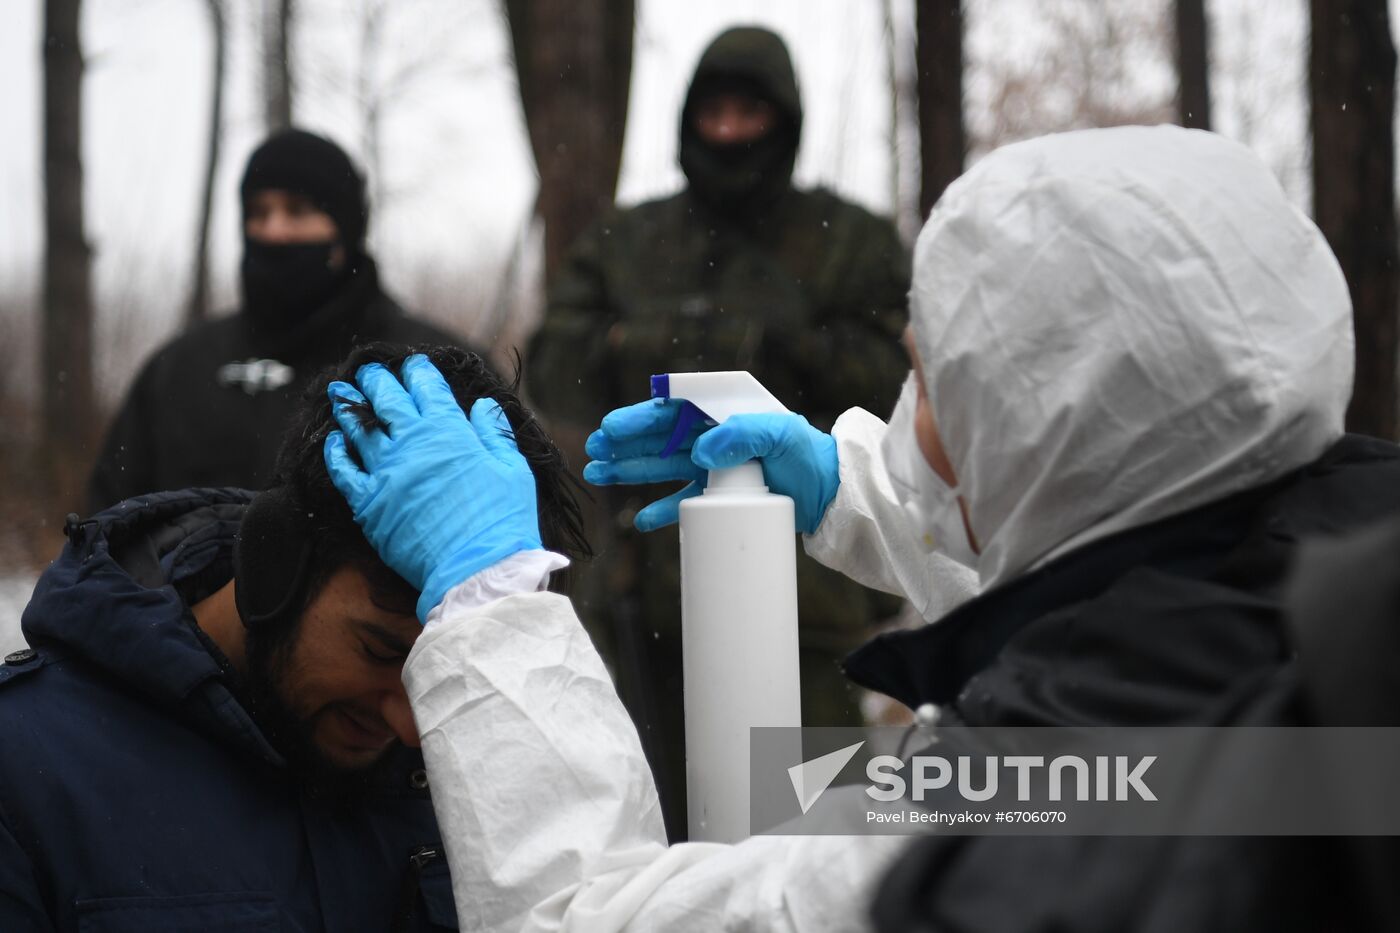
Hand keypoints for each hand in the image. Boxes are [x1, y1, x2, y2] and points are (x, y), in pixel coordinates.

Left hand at [323, 355, 541, 622]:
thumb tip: (482, 405)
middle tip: (369, 372)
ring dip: (349, 406)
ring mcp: (387, 472)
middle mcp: (413, 443)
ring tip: (340, 392)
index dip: (419, 372)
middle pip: (386, 401)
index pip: (427, 388)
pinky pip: (343, 470)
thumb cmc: (502, 521)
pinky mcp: (369, 503)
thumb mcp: (514, 470)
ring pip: (359, 428)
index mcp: (450, 431)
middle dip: (377, 381)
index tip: (414, 365)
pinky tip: (334, 441)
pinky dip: (336, 451)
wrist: (476, 570)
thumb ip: (495, 433)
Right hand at [583, 400, 839, 534]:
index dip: (638, 418)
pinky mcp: (720, 498)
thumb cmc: (808, 454)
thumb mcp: (780, 434)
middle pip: (658, 439)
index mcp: (722, 414)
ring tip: (598, 474)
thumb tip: (699, 449)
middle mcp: (713, 439)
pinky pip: (682, 503)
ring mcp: (713, 469)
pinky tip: (639, 518)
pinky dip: (661, 510)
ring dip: (630, 471)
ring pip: (662, 468)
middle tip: (592, 452)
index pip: (672, 411)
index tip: (611, 428)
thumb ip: (741, 435)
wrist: (831, 494)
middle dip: (624, 445)